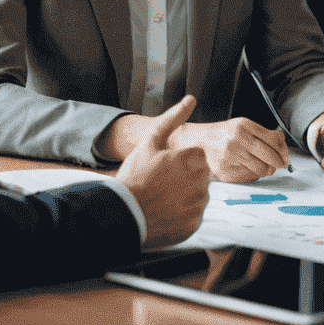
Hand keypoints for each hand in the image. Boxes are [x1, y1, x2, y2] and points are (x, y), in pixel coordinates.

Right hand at [115, 95, 210, 249]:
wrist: (123, 213)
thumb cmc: (135, 177)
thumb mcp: (150, 142)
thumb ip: (173, 119)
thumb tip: (190, 99)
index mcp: (192, 159)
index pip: (198, 156)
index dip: (181, 161)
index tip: (165, 168)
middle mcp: (200, 181)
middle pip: (200, 175)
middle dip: (186, 177)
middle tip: (163, 184)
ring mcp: (197, 204)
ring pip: (199, 195)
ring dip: (186, 195)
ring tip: (163, 198)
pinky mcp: (193, 224)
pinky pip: (194, 215)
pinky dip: (183, 214)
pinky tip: (166, 212)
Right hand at [177, 117, 290, 181]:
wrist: (197, 142)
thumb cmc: (223, 134)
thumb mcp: (242, 126)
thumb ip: (263, 134)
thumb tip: (283, 146)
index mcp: (243, 125)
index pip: (273, 139)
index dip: (283, 150)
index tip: (286, 156)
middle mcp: (237, 140)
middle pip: (269, 157)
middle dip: (278, 163)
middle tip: (279, 165)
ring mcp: (230, 157)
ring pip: (261, 170)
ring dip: (266, 170)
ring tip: (263, 167)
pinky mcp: (224, 171)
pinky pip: (248, 177)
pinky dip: (252, 175)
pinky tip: (248, 169)